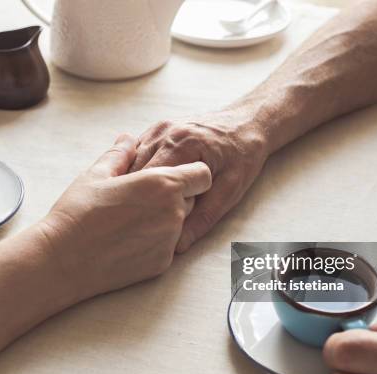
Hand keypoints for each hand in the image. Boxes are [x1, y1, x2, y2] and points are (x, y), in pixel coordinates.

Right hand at [38, 133, 211, 303]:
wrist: (63, 261)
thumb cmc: (77, 213)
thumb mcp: (96, 174)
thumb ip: (120, 154)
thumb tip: (127, 139)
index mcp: (162, 184)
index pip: (202, 175)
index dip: (190, 174)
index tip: (172, 176)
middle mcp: (173, 212)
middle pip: (191, 199)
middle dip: (175, 196)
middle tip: (140, 199)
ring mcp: (169, 240)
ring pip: (180, 223)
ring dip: (164, 218)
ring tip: (130, 219)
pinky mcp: (162, 263)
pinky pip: (167, 245)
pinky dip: (154, 241)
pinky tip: (127, 239)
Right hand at [129, 109, 268, 252]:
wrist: (247, 123)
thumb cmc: (243, 156)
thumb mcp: (230, 191)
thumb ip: (203, 218)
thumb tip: (179, 247)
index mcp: (183, 146)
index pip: (148, 180)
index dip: (142, 205)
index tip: (142, 225)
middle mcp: (166, 133)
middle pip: (133, 171)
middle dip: (132, 196)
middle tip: (135, 221)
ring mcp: (158, 129)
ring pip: (130, 162)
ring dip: (129, 185)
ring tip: (135, 209)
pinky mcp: (155, 130)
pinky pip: (136, 154)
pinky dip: (133, 172)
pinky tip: (139, 190)